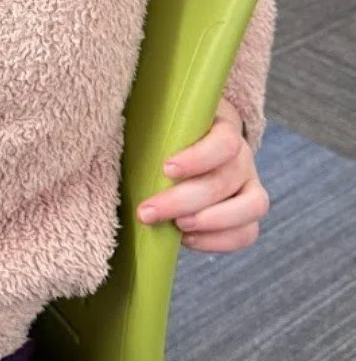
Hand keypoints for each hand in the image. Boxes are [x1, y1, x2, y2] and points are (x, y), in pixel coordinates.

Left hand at [137, 99, 268, 252]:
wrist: (184, 143)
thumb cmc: (165, 130)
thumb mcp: (157, 119)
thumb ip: (146, 124)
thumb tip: (109, 135)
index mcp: (223, 125)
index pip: (225, 141)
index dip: (199, 158)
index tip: (165, 169)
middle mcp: (242, 155)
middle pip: (225, 180)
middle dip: (183, 200)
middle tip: (147, 211)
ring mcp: (249, 183)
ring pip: (250, 207)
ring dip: (210, 222)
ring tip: (176, 227)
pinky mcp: (246, 210)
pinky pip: (248, 232)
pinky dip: (219, 241)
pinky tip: (187, 240)